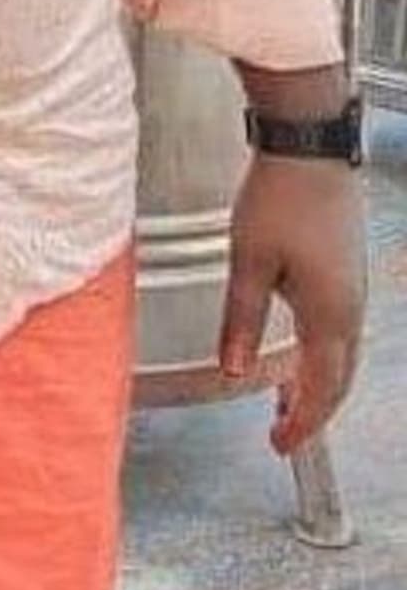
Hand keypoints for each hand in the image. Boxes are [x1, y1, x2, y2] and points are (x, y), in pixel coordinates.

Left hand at [219, 154, 365, 456]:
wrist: (309, 143)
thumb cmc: (281, 195)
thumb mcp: (249, 263)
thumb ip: (241, 322)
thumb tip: (234, 370)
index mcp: (330, 314)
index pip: (321, 389)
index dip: (302, 424)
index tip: (281, 446)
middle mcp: (352, 306)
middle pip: (339, 378)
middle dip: (312, 410)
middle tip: (281, 431)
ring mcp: (355, 286)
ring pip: (343, 353)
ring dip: (317, 380)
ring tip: (283, 397)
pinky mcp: (349, 266)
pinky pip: (342, 326)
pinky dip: (322, 350)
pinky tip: (297, 346)